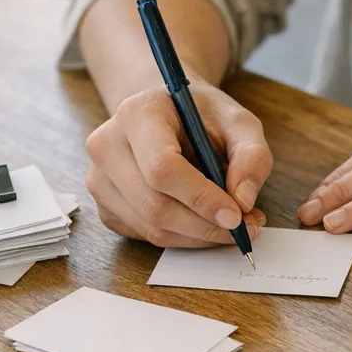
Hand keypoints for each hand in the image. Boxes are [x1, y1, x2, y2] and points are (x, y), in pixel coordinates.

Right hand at [85, 79, 272, 247]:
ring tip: (235, 224)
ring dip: (199, 236)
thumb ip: (252, 155)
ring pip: (151, 227)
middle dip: (206, 225)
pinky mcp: (106, 205)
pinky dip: (184, 237)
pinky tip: (205, 221)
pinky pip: (146, 235)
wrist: (167, 113)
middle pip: (155, 204)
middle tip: (247, 227)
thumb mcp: (238, 122)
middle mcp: (108, 146)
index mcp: (138, 114)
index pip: (162, 167)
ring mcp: (100, 178)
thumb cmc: (202, 116)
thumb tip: (243, 200)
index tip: (236, 215)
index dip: (201, 197)